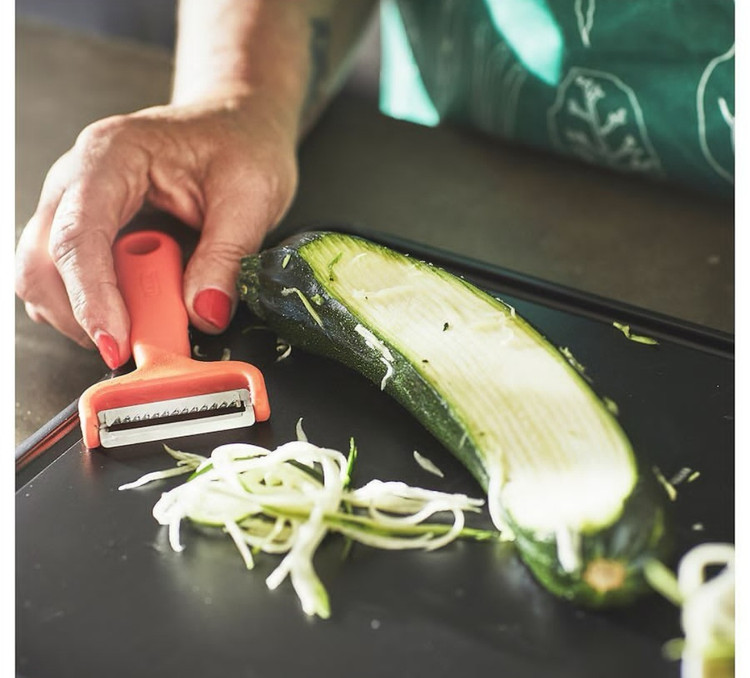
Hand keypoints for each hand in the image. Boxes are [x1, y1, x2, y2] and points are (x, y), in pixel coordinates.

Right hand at [14, 95, 298, 368]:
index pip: (78, 235)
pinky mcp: (85, 230)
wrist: (236, 124)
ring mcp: (74, 205)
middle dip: (81, 315)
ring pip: (43, 276)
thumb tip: (205, 314)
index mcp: (111, 156)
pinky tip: (137, 306)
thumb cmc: (241, 144)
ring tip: (147, 319)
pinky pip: (67, 279)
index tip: (115, 344)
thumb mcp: (251, 196)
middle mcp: (77, 179)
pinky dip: (95, 305)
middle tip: (134, 347)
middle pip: (41, 262)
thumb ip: (226, 256)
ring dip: (86, 314)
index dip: (90, 299)